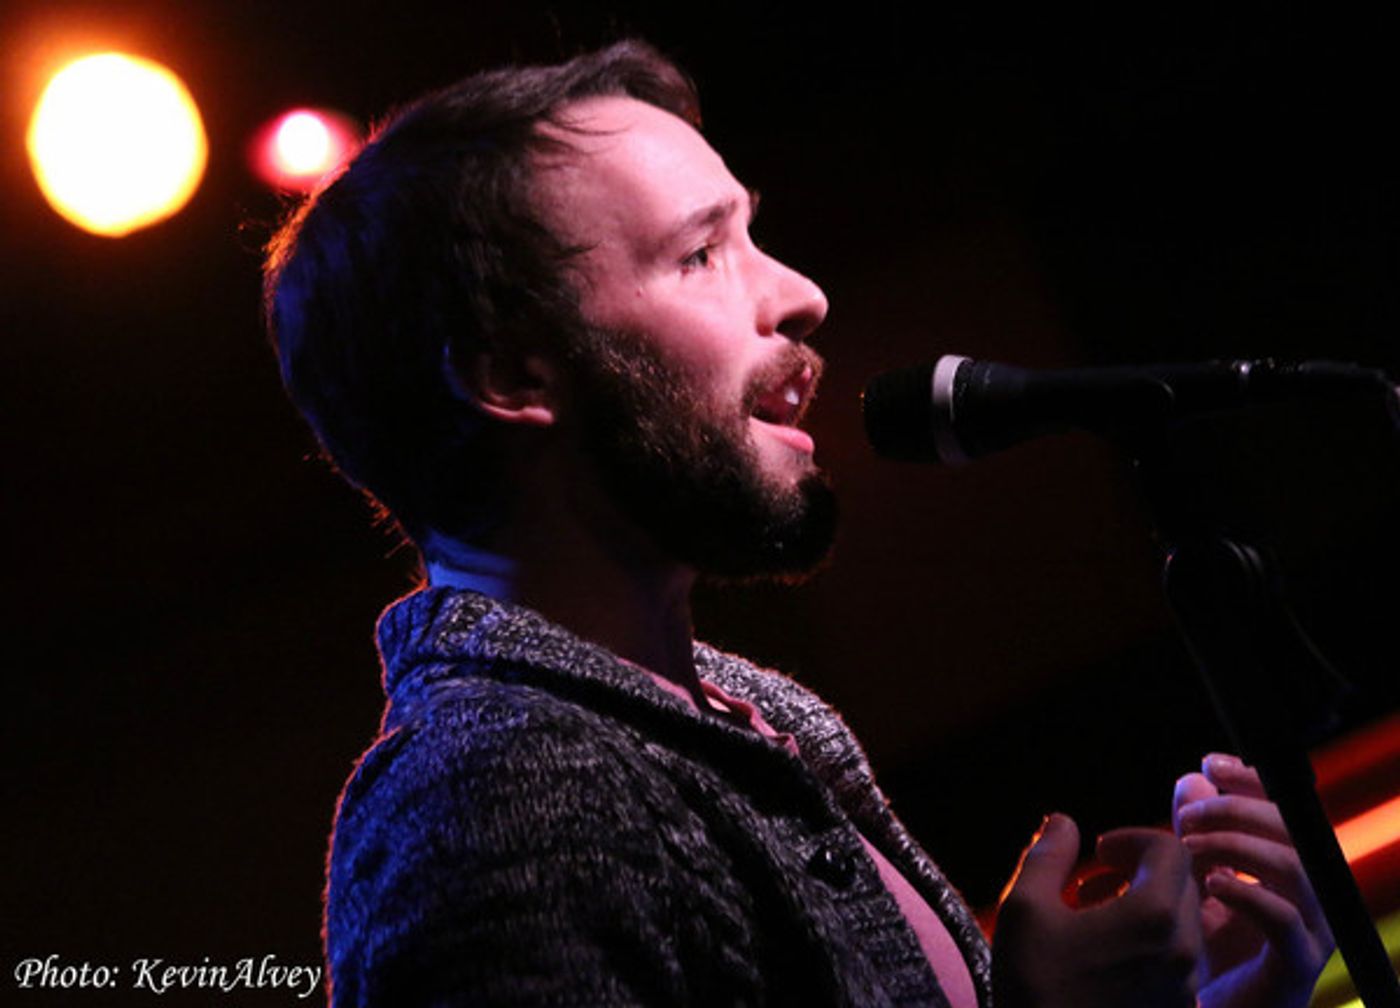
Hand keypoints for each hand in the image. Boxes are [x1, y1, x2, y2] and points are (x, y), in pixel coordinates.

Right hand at [993, 813, 1200, 1007]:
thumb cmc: (1034, 985)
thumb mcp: (1024, 908)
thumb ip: (1047, 855)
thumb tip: (1063, 822)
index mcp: (1153, 915)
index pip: (1169, 849)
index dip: (1131, 839)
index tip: (1097, 853)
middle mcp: (1182, 949)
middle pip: (1183, 883)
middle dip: (1141, 870)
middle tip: (1095, 879)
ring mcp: (1184, 986)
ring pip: (1183, 922)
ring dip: (1146, 906)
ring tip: (1095, 918)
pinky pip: (1178, 960)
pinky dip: (1150, 942)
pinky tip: (1105, 957)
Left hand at [1173, 753, 1334, 1007]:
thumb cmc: (1198, 951)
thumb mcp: (1189, 881)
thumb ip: (1193, 831)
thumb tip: (1192, 780)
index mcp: (1286, 870)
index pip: (1286, 809)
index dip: (1254, 780)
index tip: (1210, 764)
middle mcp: (1307, 897)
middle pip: (1295, 830)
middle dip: (1238, 810)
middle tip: (1186, 815)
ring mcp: (1307, 934)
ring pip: (1295, 868)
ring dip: (1239, 845)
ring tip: (1188, 847)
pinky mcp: (1294, 971)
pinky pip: (1286, 924)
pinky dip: (1249, 895)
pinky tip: (1211, 884)